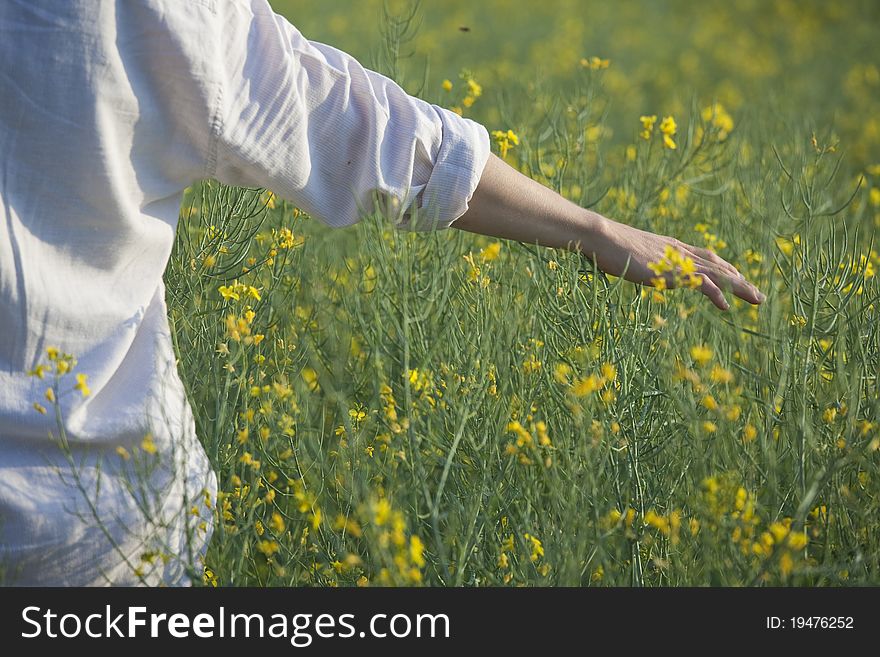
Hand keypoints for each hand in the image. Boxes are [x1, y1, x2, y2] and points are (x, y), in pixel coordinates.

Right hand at [586, 216, 765, 309]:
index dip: (723, 268)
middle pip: (718, 265)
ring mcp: (676, 261)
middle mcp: (679, 252)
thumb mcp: (628, 254)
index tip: (737, 277)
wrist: (601, 236)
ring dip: (740, 287)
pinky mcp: (670, 271)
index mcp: (670, 247)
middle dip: (739, 280)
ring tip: (757, 299)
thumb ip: (638, 260)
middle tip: (758, 294)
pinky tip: (727, 306)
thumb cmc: (607, 245)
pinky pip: (700, 283)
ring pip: (717, 274)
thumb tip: (633, 265)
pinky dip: (716, 293)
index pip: (705, 256)